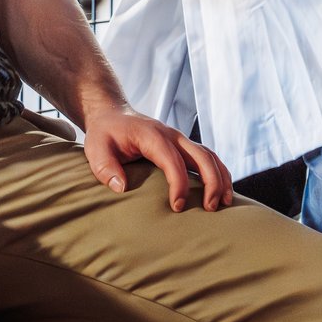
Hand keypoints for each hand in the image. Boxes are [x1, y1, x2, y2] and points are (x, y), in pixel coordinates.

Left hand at [80, 104, 233, 212]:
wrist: (112, 114)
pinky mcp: (182, 145)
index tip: (178, 207)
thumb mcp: (96, 150)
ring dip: (221, 177)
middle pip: (202, 155)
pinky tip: (221, 191)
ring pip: (209, 155)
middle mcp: (171, 135)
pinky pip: (207, 156)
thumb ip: (105, 168)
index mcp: (152, 135)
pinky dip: (218, 172)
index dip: (179, 184)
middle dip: (211, 181)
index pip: (172, 160)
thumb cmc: (104, 134)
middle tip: (211, 208)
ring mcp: (180, 139)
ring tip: (225, 203)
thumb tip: (122, 187)